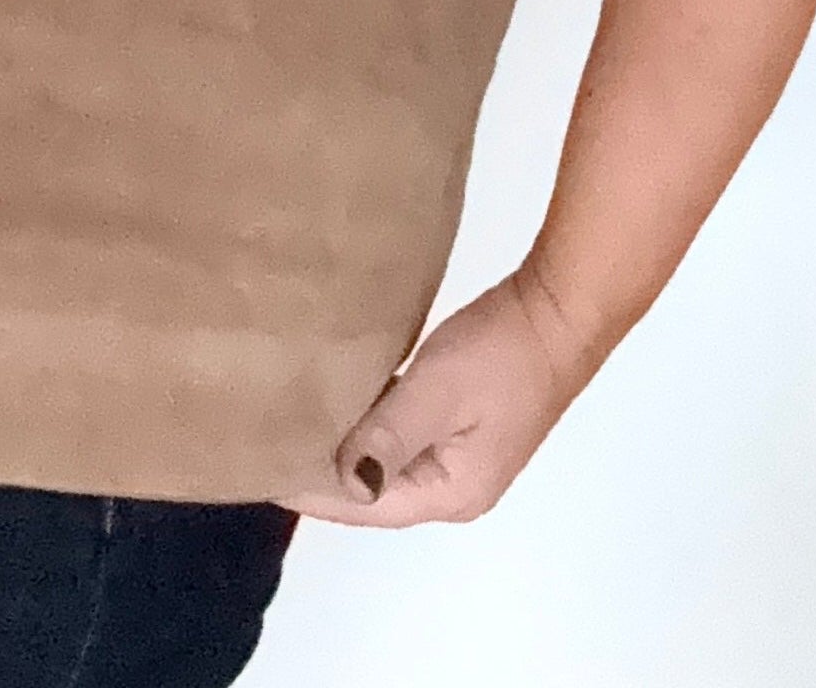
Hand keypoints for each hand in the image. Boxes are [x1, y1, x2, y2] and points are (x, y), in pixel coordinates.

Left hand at [274, 263, 607, 527]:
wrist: (559, 310)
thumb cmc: (500, 353)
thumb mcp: (436, 392)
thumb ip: (387, 436)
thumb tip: (343, 480)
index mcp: (452, 493)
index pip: (363, 505)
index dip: (309, 489)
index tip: (257, 468)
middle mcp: (454, 486)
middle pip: (371, 490)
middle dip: (320, 471)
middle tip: (260, 447)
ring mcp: (458, 454)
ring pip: (383, 459)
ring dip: (341, 444)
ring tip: (284, 424)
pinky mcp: (458, 423)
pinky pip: (397, 433)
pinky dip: (365, 421)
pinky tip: (332, 401)